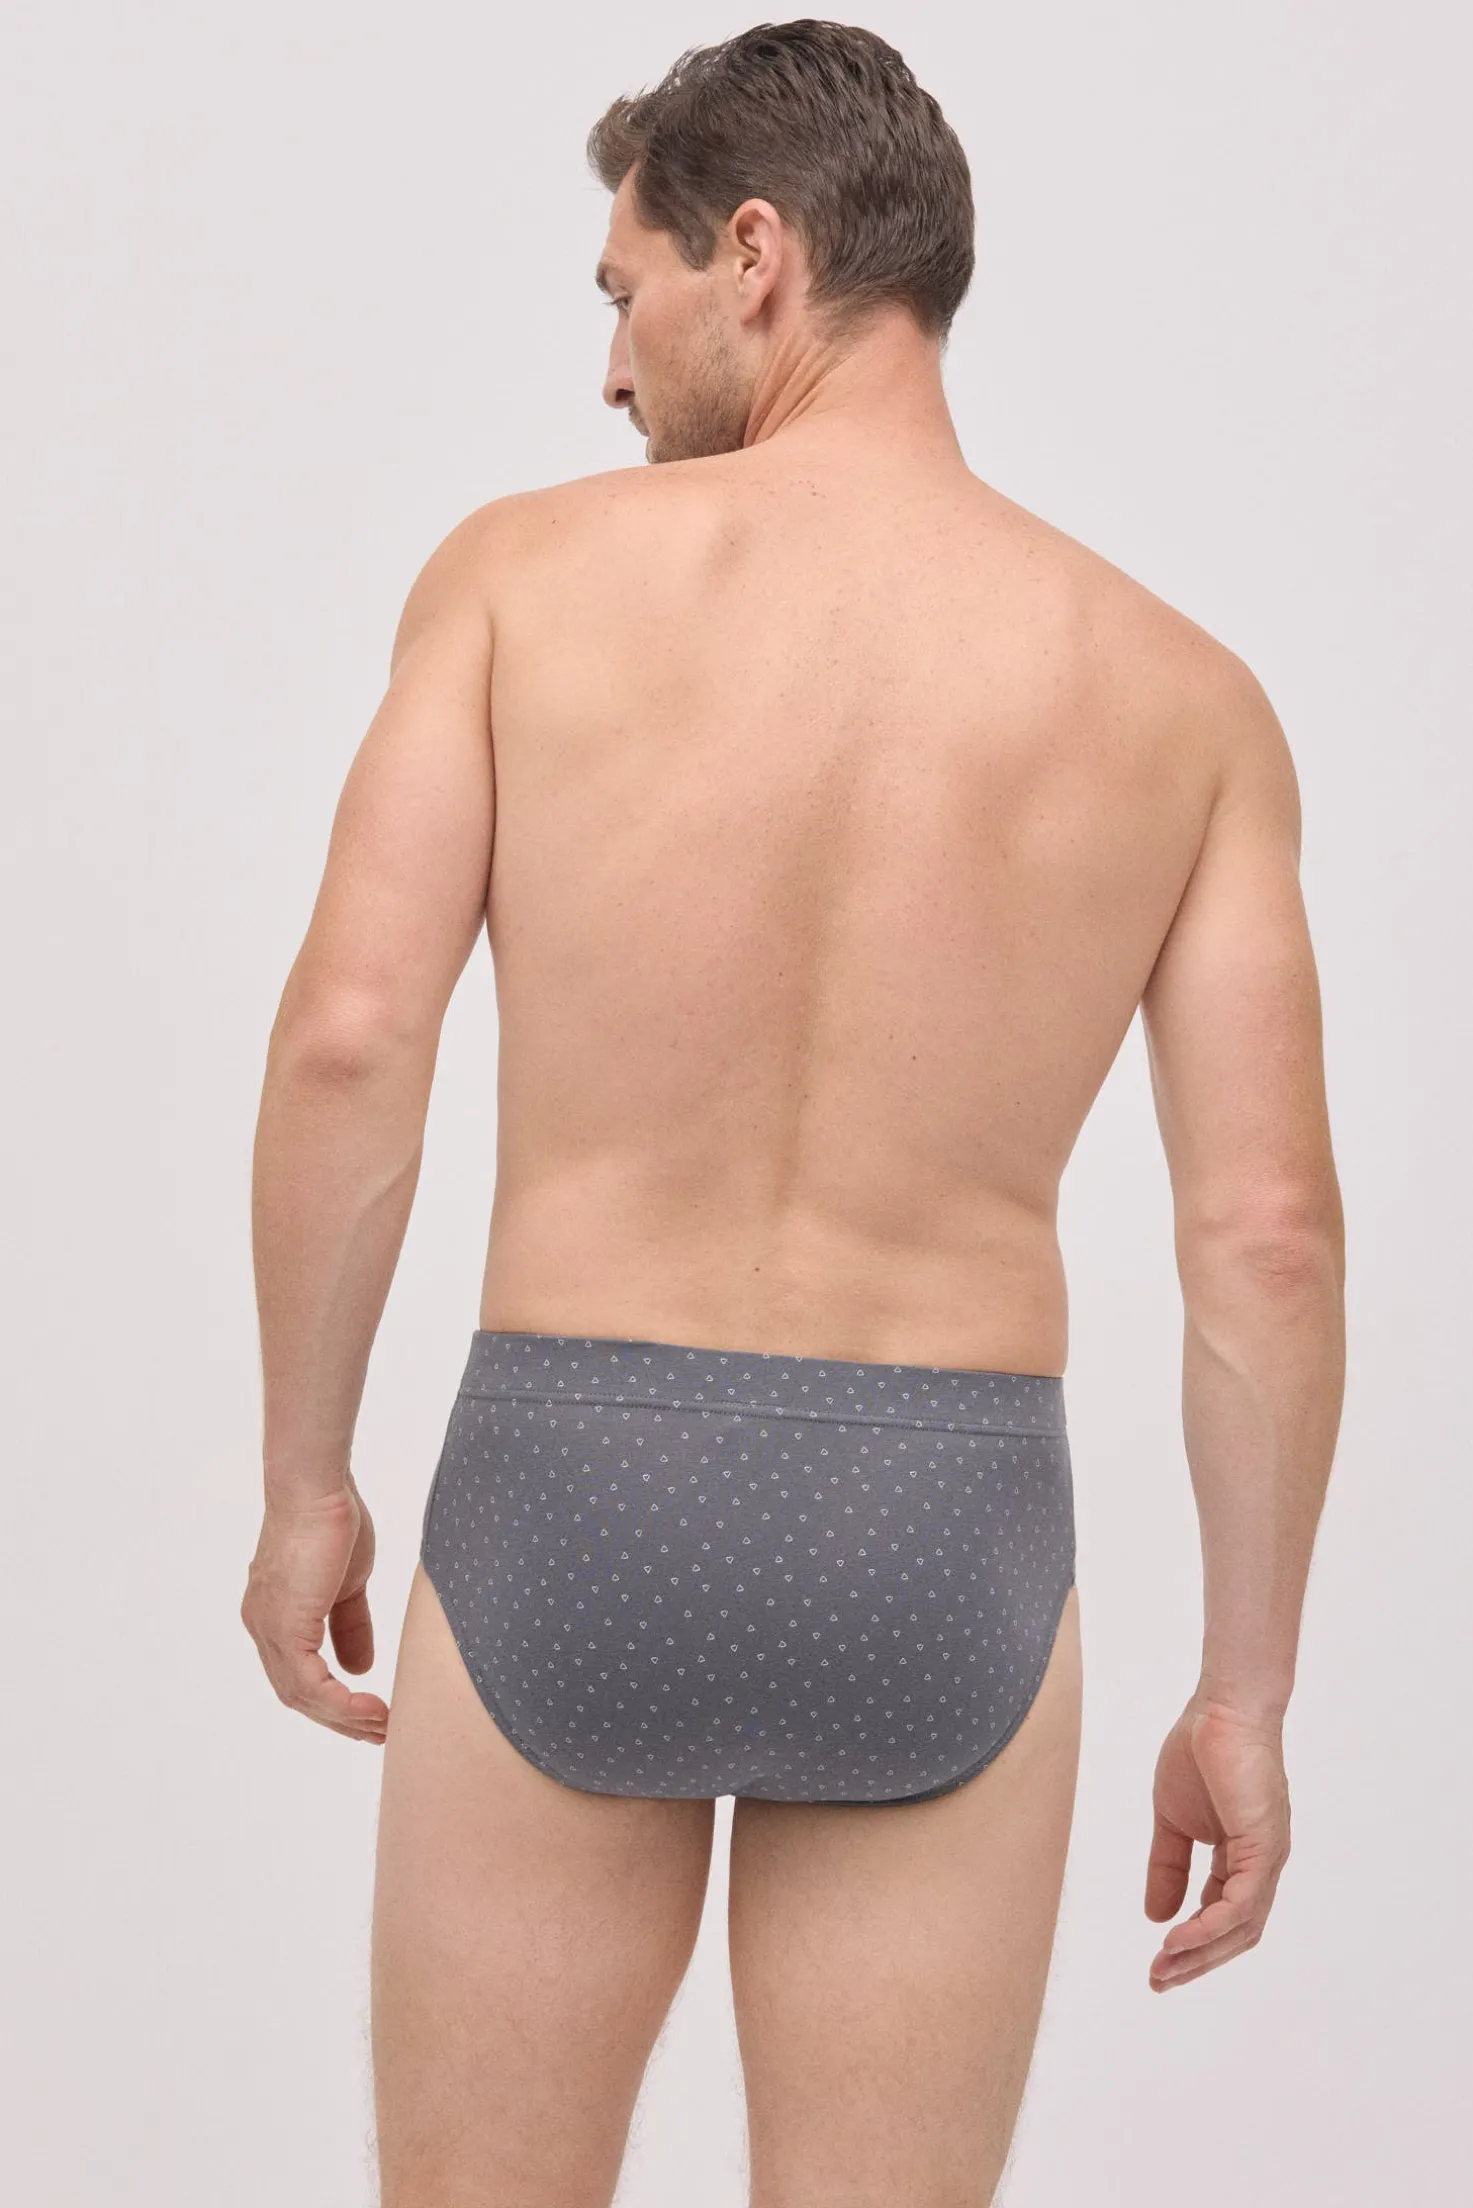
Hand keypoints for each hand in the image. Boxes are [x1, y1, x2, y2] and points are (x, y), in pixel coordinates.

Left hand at [241, 1473, 389, 1742]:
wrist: (317, 1488)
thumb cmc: (332, 1519)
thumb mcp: (347, 1583)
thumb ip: (350, 1625)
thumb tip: (361, 1668)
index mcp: (275, 1616)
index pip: (299, 1674)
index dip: (332, 1701)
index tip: (368, 1714)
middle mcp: (263, 1627)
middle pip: (297, 1694)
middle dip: (339, 1719)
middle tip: (378, 1733)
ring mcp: (269, 1630)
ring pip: (302, 1695)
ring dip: (344, 1718)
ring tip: (382, 1726)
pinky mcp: (285, 1627)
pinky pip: (310, 1682)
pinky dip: (340, 1703)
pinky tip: (369, 1709)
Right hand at [1144, 1695, 1290, 1989]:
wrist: (1220, 1709)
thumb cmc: (1200, 1751)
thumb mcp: (1172, 1820)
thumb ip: (1168, 1866)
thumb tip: (1156, 1916)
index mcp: (1240, 1859)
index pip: (1221, 1917)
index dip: (1191, 1944)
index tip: (1157, 1964)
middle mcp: (1260, 1867)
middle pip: (1236, 1934)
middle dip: (1197, 1962)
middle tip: (1158, 1980)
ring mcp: (1266, 1859)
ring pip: (1241, 1927)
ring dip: (1201, 1952)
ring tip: (1164, 1966)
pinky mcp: (1263, 1846)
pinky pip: (1240, 1902)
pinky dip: (1210, 1926)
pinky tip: (1180, 1938)